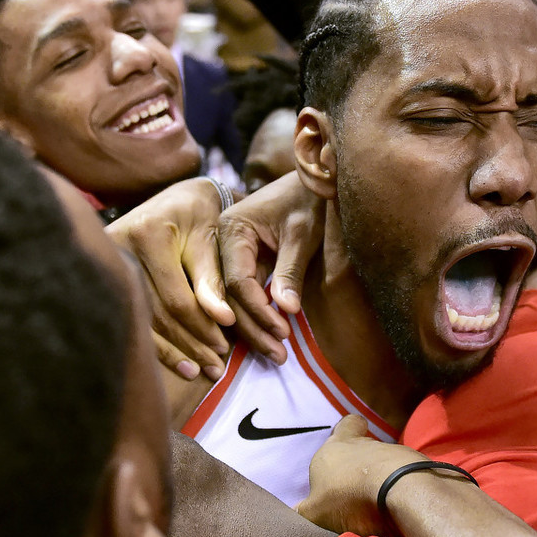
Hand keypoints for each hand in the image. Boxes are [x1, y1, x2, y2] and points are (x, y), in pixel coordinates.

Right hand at [107, 178, 235, 379]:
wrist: (176, 199)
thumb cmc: (200, 217)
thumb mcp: (211, 242)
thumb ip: (213, 280)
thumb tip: (223, 320)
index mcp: (149, 235)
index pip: (177, 298)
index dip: (202, 326)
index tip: (224, 348)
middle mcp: (119, 249)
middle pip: (156, 313)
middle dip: (190, 343)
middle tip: (216, 366)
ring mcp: (105, 264)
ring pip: (141, 320)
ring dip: (174, 350)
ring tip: (201, 370)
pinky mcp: (104, 276)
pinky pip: (130, 317)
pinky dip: (157, 343)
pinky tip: (179, 363)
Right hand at [218, 172, 323, 361]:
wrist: (314, 181)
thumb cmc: (310, 201)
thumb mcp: (303, 233)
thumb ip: (291, 270)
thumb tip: (286, 310)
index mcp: (232, 229)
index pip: (237, 280)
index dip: (258, 309)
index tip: (282, 331)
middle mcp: (222, 243)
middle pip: (229, 297)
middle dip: (254, 328)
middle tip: (279, 356)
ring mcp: (229, 255)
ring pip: (233, 302)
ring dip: (254, 330)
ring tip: (278, 356)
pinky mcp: (242, 264)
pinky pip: (242, 297)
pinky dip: (256, 318)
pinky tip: (269, 341)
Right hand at [295, 415, 428, 536]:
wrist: (401, 492)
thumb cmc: (349, 496)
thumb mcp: (315, 511)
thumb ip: (304, 510)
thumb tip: (297, 511)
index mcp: (336, 446)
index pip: (346, 425)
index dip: (346, 431)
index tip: (346, 442)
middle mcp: (366, 444)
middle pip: (365, 447)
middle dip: (361, 464)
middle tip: (354, 485)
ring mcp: (395, 454)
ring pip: (385, 462)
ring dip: (381, 478)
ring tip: (376, 504)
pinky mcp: (417, 468)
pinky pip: (405, 476)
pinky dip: (400, 489)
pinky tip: (395, 507)